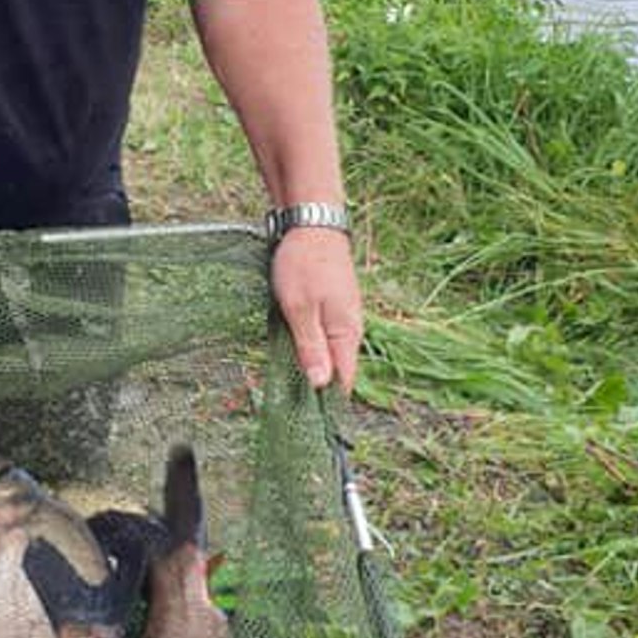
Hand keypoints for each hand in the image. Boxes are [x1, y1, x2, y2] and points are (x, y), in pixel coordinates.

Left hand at [270, 226, 362, 393]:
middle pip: (337, 369)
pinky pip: (325, 334)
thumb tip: (320, 385)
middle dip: (316, 385)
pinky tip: (294, 345)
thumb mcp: (300, 309)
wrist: (313, 222)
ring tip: (287, 377)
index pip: (343, 381)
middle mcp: (350, 328)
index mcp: (346, 333)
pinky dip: (310, 344)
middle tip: (288, 399)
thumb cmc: (304, 264)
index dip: (326, 401)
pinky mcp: (333, 304)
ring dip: (311, 363)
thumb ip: (310, 347)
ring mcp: (342, 315)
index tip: (305, 415)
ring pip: (330, 351)